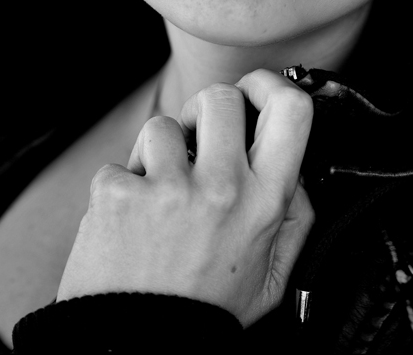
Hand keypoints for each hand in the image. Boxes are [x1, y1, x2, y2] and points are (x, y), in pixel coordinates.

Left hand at [56, 69, 314, 326]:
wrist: (136, 354)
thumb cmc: (204, 312)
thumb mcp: (272, 276)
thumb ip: (293, 218)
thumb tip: (293, 168)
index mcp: (265, 203)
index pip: (291, 110)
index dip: (273, 85)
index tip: (255, 92)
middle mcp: (222, 189)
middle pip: (220, 97)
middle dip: (205, 111)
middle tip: (198, 141)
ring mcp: (169, 189)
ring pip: (164, 126)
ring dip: (159, 156)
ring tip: (159, 198)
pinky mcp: (120, 194)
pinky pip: (121, 163)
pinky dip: (122, 187)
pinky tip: (130, 223)